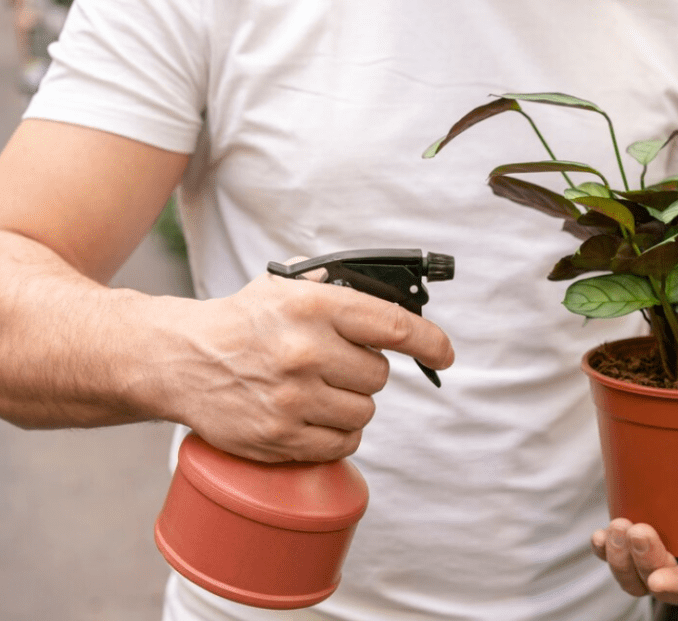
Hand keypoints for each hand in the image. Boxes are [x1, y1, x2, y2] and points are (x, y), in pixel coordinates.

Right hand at [140, 260, 453, 462]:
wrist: (179, 360)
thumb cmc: (242, 323)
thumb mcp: (286, 288)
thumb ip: (339, 290)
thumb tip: (400, 302)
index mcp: (312, 307)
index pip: (394, 326)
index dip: (430, 342)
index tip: (444, 354)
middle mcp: (305, 351)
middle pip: (379, 376)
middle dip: (365, 371)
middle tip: (335, 364)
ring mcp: (292, 399)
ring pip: (365, 412)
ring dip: (351, 403)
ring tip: (317, 389)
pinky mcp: (280, 437)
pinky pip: (343, 443)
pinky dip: (336, 433)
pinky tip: (311, 414)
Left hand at [591, 479, 677, 607]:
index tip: (659, 579)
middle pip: (666, 586)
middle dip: (644, 564)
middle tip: (635, 530)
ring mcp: (669, 568)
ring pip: (637, 581)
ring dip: (620, 560)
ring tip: (615, 528)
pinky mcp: (647, 554)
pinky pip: (620, 563)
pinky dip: (605, 554)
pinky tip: (598, 538)